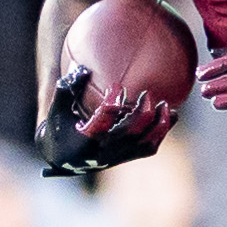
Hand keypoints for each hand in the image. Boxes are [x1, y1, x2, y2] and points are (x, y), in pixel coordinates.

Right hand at [37, 64, 177, 176]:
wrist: (61, 157)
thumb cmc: (58, 128)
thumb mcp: (57, 109)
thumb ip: (67, 89)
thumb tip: (84, 69)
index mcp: (84, 141)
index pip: (103, 120)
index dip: (113, 101)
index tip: (117, 86)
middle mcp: (102, 152)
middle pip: (130, 132)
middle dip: (142, 111)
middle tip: (147, 94)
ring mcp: (116, 157)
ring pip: (144, 143)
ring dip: (159, 124)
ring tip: (166, 104)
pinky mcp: (125, 157)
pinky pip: (149, 148)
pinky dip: (161, 132)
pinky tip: (169, 115)